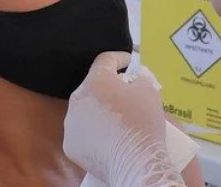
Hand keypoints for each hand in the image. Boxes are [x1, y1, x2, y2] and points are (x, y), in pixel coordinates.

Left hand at [64, 52, 184, 186]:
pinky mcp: (71, 144)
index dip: (119, 58)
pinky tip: (108, 137)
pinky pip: (82, 131)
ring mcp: (71, 123)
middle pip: (93, 85)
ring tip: (117, 118)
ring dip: (99, 108)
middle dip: (108, 86)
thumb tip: (136, 78)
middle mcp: (78, 98)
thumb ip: (141, 78)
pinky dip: (94, 130)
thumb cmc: (143, 122)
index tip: (129, 62)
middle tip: (126, 93)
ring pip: (85, 109)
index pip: (105, 60)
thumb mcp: (150, 91)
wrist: (135, 161)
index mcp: (96, 81)